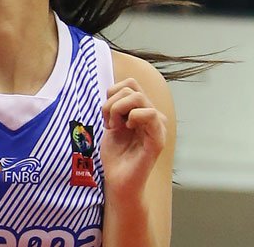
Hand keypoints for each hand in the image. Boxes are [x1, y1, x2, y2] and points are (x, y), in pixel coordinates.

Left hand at [101, 77, 167, 194]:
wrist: (118, 179)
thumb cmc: (115, 154)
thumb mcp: (112, 123)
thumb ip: (116, 106)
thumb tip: (114, 88)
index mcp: (143, 111)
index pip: (130, 83)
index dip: (112, 93)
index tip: (106, 114)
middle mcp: (153, 116)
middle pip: (131, 87)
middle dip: (111, 102)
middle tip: (109, 123)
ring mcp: (158, 126)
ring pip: (138, 97)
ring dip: (117, 109)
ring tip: (114, 126)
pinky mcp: (158, 139)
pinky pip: (151, 114)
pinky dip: (133, 117)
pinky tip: (127, 129)